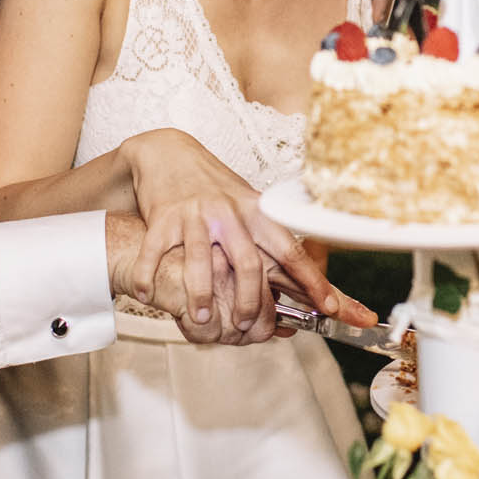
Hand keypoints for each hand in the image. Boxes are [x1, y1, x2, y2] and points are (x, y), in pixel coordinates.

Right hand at [119, 130, 377, 339]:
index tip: (330, 307)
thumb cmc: (215, 186)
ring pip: (202, 263)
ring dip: (202, 296)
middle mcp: (230, 213)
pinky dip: (149, 276)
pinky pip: (156, 252)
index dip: (313, 281)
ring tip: (202, 320)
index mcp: (257, 213)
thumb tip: (300, 280)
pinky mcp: (164, 216)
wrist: (170, 152)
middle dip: (250, 301)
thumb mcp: (250, 205)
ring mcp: (196, 214)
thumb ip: (269, 239)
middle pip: (248, 264)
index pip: (292, 251)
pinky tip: (148, 294)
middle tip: (247, 326)